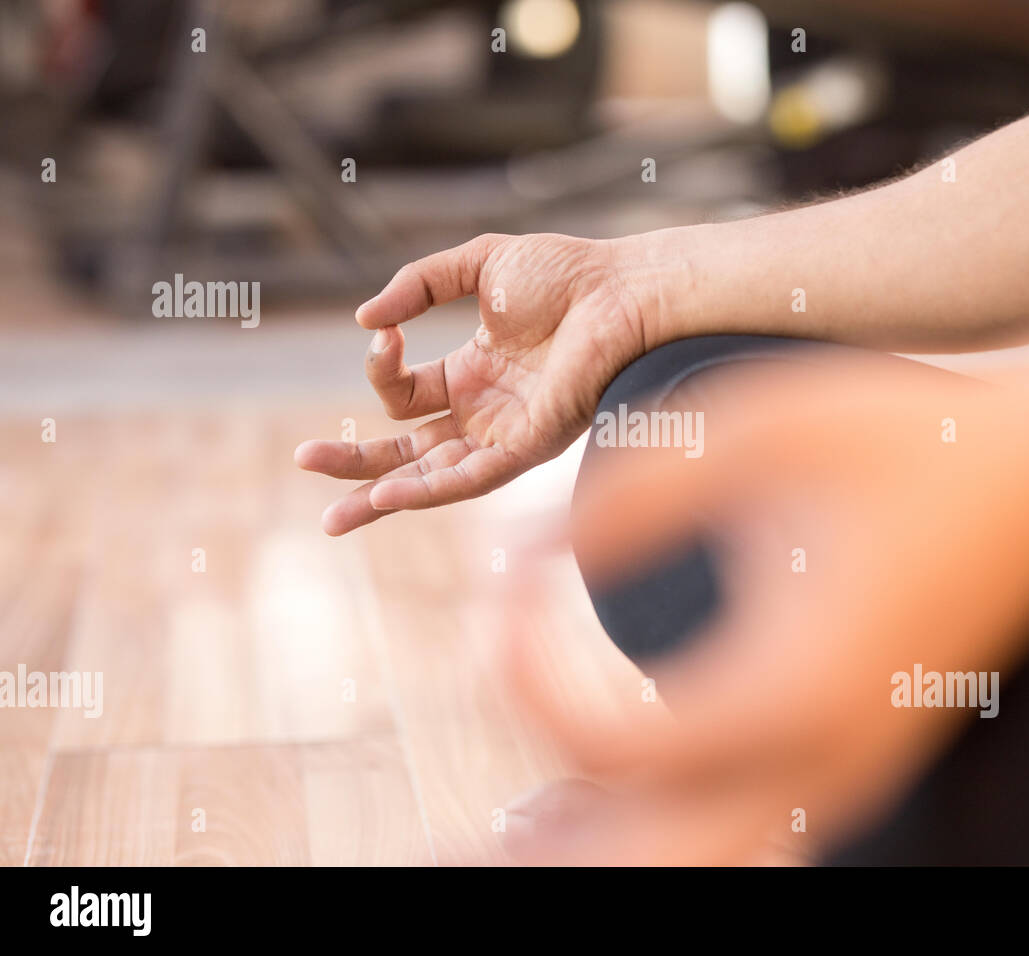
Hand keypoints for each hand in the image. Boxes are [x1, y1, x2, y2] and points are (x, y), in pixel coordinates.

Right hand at [295, 232, 652, 534]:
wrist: (622, 289)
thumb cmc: (565, 274)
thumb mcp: (476, 266)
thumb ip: (417, 285)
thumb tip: (366, 321)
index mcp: (472, 374)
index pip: (404, 393)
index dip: (381, 367)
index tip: (384, 332)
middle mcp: (485, 412)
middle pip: (407, 450)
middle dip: (356, 462)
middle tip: (305, 462)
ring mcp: (505, 434)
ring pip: (431, 477)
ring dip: (381, 496)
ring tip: (333, 516)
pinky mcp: (530, 446)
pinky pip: (472, 479)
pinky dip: (429, 490)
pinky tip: (387, 498)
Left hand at [503, 357, 1028, 863]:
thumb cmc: (910, 438)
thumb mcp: (757, 432)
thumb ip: (631, 498)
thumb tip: (529, 560)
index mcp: (793, 688)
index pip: (613, 738)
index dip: (526, 668)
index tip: (500, 585)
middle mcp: (820, 761)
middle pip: (650, 862)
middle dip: (542, 850)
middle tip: (444, 843)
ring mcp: (842, 772)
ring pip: (693, 859)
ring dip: (593, 845)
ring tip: (502, 829)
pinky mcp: (850, 755)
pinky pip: (735, 822)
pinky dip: (650, 826)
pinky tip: (580, 801)